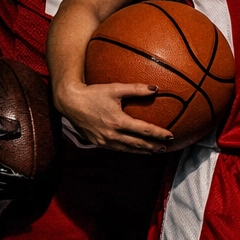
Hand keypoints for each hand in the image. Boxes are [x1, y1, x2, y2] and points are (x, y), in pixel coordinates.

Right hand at [54, 82, 171, 152]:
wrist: (69, 102)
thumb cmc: (93, 93)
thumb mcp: (116, 89)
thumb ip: (136, 89)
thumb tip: (156, 88)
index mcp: (119, 122)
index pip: (144, 131)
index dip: (158, 134)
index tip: (170, 136)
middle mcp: (112, 134)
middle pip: (137, 144)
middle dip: (153, 146)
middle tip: (165, 148)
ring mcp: (104, 141)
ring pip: (127, 149)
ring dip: (141, 151)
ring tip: (153, 151)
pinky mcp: (97, 143)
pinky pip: (116, 149)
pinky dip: (127, 150)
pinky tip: (133, 149)